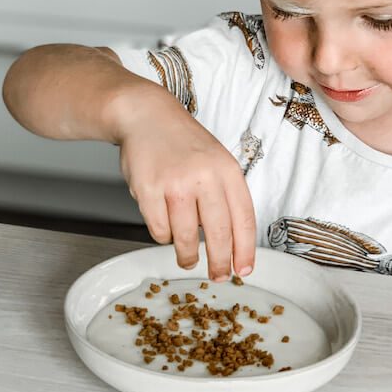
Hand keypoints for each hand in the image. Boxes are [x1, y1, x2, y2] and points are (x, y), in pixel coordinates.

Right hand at [113, 90, 256, 280]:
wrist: (146, 115)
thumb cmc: (182, 142)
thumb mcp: (216, 159)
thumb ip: (226, 195)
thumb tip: (233, 240)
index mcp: (227, 170)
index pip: (244, 219)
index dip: (246, 250)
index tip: (244, 269)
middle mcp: (204, 177)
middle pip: (219, 235)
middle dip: (219, 263)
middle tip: (217, 275)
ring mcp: (175, 184)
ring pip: (187, 238)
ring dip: (188, 255)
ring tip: (187, 258)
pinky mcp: (148, 191)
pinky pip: (159, 231)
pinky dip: (163, 236)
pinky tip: (165, 226)